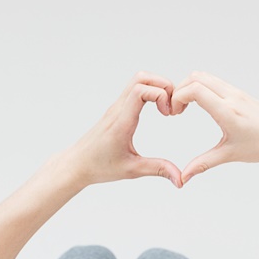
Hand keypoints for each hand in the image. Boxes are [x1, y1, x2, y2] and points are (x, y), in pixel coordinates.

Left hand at [66, 72, 183, 188]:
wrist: (77, 164)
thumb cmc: (99, 167)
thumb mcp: (132, 170)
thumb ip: (158, 170)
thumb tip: (181, 180)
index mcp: (121, 122)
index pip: (141, 90)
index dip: (161, 95)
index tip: (168, 113)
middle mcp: (118, 109)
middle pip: (141, 78)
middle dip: (163, 85)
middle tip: (172, 106)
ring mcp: (116, 107)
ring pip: (138, 80)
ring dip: (157, 87)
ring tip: (166, 108)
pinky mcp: (116, 109)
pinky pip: (134, 90)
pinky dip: (150, 92)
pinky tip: (156, 109)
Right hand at [170, 72, 258, 183]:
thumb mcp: (228, 155)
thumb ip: (202, 164)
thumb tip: (183, 178)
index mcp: (228, 112)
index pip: (195, 90)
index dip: (177, 97)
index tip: (173, 113)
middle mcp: (232, 97)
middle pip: (196, 77)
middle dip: (179, 90)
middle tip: (176, 110)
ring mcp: (237, 92)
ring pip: (205, 76)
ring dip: (189, 87)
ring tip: (185, 108)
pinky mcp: (240, 92)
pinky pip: (214, 81)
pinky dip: (200, 88)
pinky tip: (200, 106)